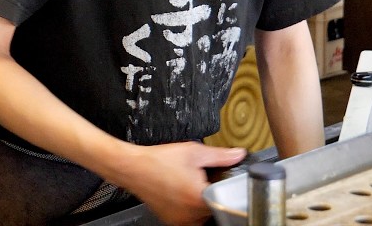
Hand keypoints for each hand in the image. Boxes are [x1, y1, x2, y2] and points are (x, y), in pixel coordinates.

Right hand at [111, 141, 245, 225]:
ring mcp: (180, 221)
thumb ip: (220, 156)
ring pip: (202, 214)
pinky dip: (188, 207)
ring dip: (200, 202)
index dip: (222, 186)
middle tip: (200, 179)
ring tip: (188, 185)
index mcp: (199, 199)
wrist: (133, 167)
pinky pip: (189, 217)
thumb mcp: (194, 152)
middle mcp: (191, 215)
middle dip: (211, 192)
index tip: (217, 179)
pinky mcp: (171, 221)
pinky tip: (180, 191)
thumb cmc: (158, 161)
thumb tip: (238, 155)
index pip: (226, 199)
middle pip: (214, 207)